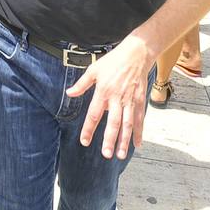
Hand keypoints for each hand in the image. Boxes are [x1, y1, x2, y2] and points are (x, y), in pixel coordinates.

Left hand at [64, 34, 155, 159]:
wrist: (136, 54)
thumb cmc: (113, 62)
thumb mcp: (94, 70)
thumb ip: (81, 84)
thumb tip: (69, 93)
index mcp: (103, 91)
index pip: (94, 114)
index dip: (88, 128)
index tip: (84, 141)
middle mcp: (117, 98)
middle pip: (113, 122)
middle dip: (110, 139)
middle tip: (106, 154)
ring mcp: (130, 100)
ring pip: (127, 124)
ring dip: (124, 140)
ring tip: (120, 155)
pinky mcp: (140, 101)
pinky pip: (139, 119)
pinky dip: (139, 132)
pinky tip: (137, 145)